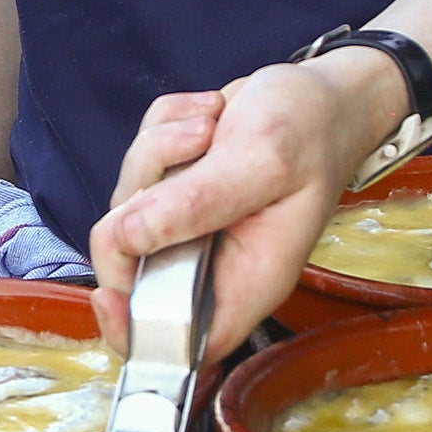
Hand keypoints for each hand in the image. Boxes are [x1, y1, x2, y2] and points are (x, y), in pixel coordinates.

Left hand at [85, 50, 406, 356]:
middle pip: (132, 261)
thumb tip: (130, 237)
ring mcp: (186, 226)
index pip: (178, 338)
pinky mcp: (173, 191)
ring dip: (159, 151)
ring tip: (214, 128)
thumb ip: (199, 202)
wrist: (322, 94)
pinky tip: (209, 118)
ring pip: (127, 206)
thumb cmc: (312, 131)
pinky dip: (161, 130)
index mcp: (245, 279)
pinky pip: (135, 164)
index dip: (134, 328)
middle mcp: (211, 260)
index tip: (109, 294)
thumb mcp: (264, 160)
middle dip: (146, 197)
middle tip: (196, 150)